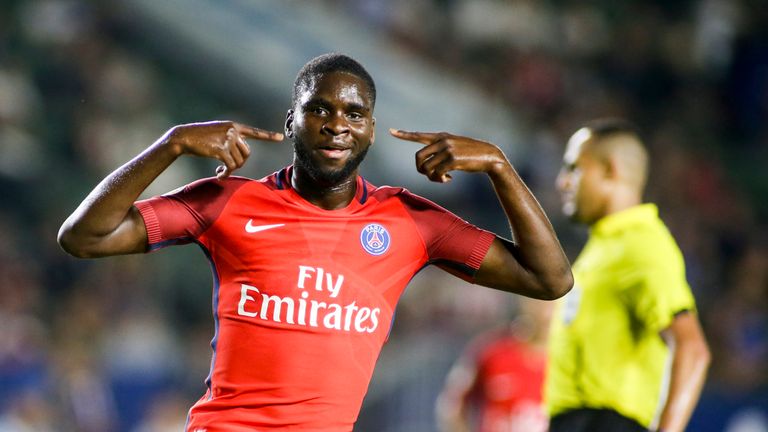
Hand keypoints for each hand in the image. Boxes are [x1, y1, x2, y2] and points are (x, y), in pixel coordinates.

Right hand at [166, 121, 283, 178]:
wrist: (184, 137)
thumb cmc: (200, 137)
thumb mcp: (218, 132)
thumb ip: (231, 138)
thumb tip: (240, 154)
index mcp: (234, 126)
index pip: (254, 132)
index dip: (268, 136)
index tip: (281, 137)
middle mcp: (233, 131)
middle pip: (247, 153)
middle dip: (239, 163)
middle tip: (228, 168)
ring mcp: (227, 139)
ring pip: (239, 161)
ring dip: (231, 170)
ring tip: (222, 171)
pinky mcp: (221, 149)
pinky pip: (230, 166)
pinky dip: (226, 174)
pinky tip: (219, 175)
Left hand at [389, 128, 507, 182]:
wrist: (489, 156)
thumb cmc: (471, 154)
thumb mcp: (455, 146)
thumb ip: (441, 150)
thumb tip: (427, 165)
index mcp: (441, 136)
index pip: (419, 135)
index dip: (404, 134)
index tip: (391, 131)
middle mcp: (442, 141)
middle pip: (418, 157)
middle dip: (420, 169)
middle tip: (429, 175)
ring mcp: (447, 150)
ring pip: (426, 168)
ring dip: (431, 177)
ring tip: (442, 178)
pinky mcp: (452, 160)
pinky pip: (436, 174)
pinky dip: (440, 180)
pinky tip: (448, 180)